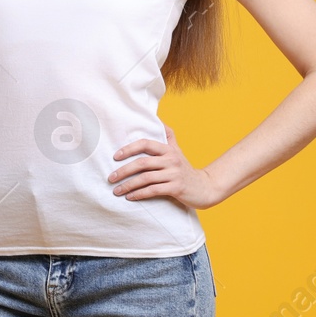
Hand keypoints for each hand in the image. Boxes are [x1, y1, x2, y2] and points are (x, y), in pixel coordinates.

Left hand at [108, 124, 222, 209]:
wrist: (205, 188)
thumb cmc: (185, 169)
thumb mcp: (177, 151)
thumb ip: (168, 136)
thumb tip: (157, 119)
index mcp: (168, 149)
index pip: (145, 143)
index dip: (129, 149)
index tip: (115, 157)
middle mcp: (171, 159)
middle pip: (142, 163)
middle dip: (123, 171)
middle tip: (110, 177)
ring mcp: (174, 174)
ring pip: (146, 178)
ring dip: (128, 185)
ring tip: (116, 190)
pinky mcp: (176, 188)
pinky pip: (153, 190)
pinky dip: (139, 194)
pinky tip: (130, 197)